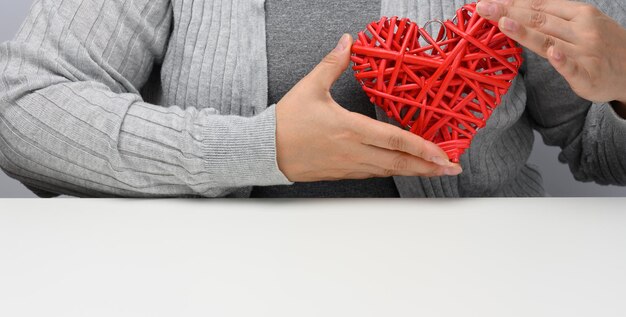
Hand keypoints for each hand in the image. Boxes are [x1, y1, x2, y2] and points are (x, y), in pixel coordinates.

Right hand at [275, 34, 462, 181]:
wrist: (265, 150)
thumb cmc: (287, 121)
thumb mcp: (310, 87)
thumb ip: (332, 64)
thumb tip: (347, 41)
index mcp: (350, 128)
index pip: (394, 139)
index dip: (422, 148)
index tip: (443, 154)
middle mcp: (354, 151)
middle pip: (399, 162)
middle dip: (429, 166)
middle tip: (453, 168)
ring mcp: (349, 165)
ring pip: (388, 171)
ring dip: (414, 171)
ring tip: (435, 170)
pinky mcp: (342, 173)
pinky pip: (373, 173)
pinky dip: (392, 171)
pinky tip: (402, 168)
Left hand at [476, 0, 625, 105]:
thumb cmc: (602, 45)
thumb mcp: (582, 22)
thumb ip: (553, 16)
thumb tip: (519, 7)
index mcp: (578, 13)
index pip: (538, 6)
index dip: (511, 3)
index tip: (488, 2)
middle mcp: (581, 29)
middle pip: (538, 19)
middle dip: (508, 12)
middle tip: (483, 8)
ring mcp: (585, 52)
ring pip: (549, 40)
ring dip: (525, 31)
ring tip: (503, 22)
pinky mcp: (588, 75)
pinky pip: (572, 67)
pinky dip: (562, 59)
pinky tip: (552, 53)